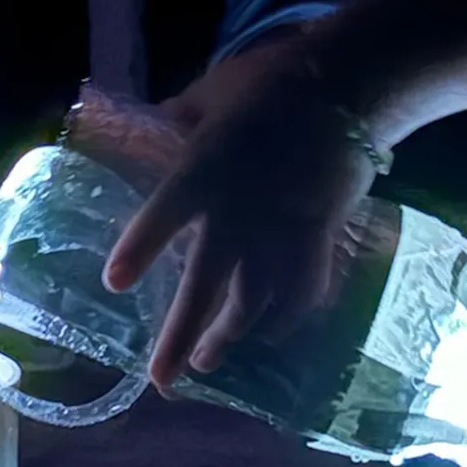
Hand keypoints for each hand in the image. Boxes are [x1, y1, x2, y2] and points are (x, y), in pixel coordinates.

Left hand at [103, 36, 383, 390]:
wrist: (350, 88)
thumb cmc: (271, 84)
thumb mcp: (211, 92)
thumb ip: (178, 117)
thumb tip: (150, 125)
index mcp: (203, 171)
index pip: (164, 216)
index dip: (140, 249)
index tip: (115, 284)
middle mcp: (239, 214)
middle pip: (207, 287)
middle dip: (183, 338)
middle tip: (164, 382)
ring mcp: (281, 232)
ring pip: (254, 303)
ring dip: (229, 338)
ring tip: (207, 363)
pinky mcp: (318, 239)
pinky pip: (301, 293)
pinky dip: (286, 319)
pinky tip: (271, 335)